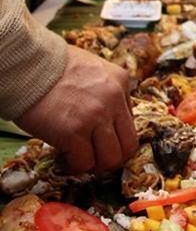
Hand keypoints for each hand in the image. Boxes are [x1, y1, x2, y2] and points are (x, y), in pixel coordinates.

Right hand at [15, 45, 135, 174]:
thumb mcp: (95, 69)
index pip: (132, 124)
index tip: (104, 145)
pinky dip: (75, 165)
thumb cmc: (55, 68)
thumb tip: (111, 121)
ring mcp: (94, 117)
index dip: (118, 140)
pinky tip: (65, 157)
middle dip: (112, 158)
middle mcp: (113, 100)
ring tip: (80, 158)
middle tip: (96, 158)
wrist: (28, 65)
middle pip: (127, 146)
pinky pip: (83, 162)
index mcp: (120, 83)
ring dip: (94, 164)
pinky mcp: (73, 132)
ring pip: (109, 159)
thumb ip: (109, 92)